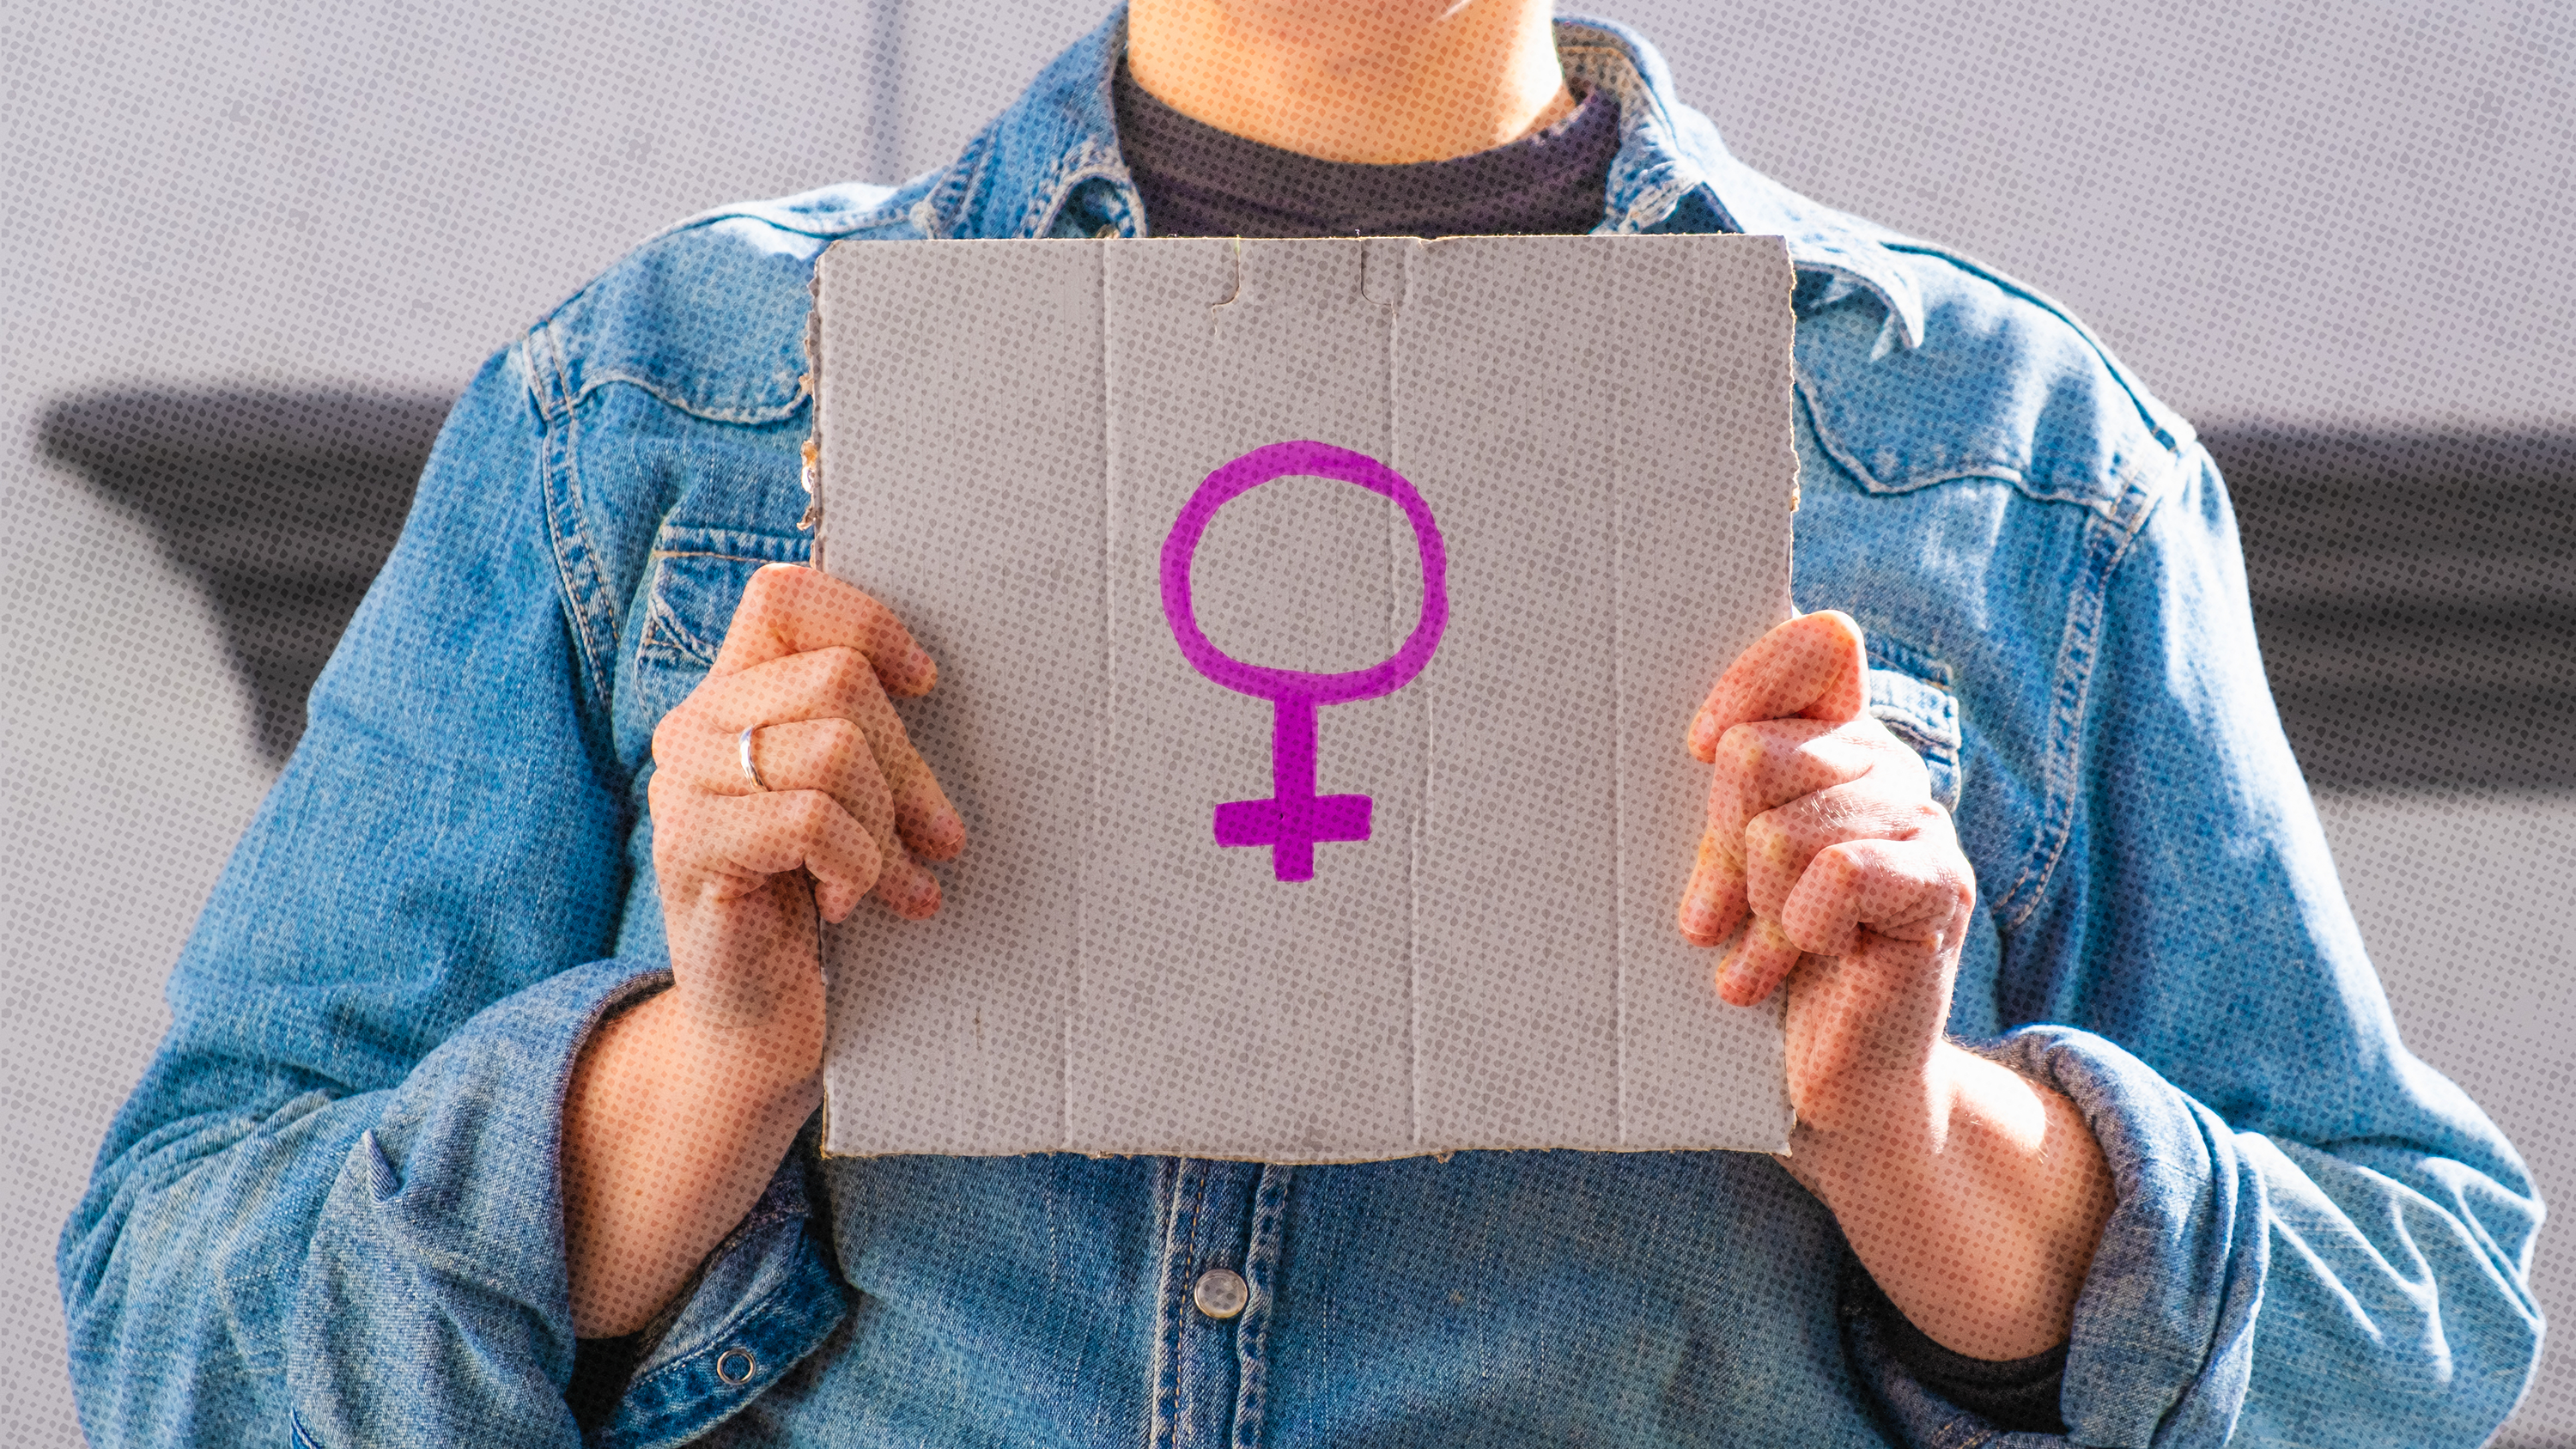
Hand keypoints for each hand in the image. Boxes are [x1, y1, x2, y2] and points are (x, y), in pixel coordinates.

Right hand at [646, 563, 965, 1051]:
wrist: (760, 1022)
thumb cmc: (818, 900)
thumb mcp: (850, 797)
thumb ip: (862, 728)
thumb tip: (929, 679)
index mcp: (731, 695)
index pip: (783, 594)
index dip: (867, 622)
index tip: (925, 684)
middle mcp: (692, 726)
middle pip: (838, 679)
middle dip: (910, 766)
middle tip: (936, 838)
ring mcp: (681, 788)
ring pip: (832, 748)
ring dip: (885, 828)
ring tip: (890, 881)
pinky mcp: (690, 852)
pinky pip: (809, 819)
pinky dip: (855, 865)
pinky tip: (845, 903)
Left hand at [1674, 613, 2110, 1361]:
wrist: (1832, 1079)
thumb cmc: (1761, 958)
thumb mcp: (1724, 860)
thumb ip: (1725, 790)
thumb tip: (1716, 746)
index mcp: (1838, 738)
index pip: (1822, 643)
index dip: (1752, 684)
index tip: (1701, 749)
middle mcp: (1892, 766)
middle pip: (1764, 753)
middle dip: (1722, 843)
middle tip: (1723, 910)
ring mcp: (1925, 826)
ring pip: (1787, 826)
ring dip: (1759, 901)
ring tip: (1769, 944)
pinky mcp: (1941, 893)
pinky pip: (1841, 873)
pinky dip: (1802, 926)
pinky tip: (1804, 956)